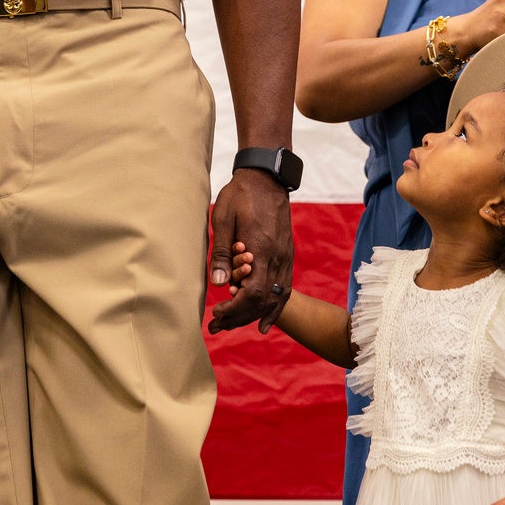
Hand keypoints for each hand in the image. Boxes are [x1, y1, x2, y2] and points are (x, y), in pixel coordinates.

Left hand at [207, 170, 292, 334]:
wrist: (266, 178)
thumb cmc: (241, 195)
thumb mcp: (223, 218)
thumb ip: (221, 252)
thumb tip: (217, 284)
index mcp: (261, 249)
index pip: (253, 293)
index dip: (235, 308)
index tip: (217, 313)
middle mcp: (278, 258)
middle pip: (264, 301)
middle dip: (240, 317)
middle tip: (218, 325)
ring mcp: (285, 258)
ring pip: (276, 299)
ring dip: (256, 315)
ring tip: (235, 326)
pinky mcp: (287, 256)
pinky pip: (284, 289)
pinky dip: (275, 308)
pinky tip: (265, 320)